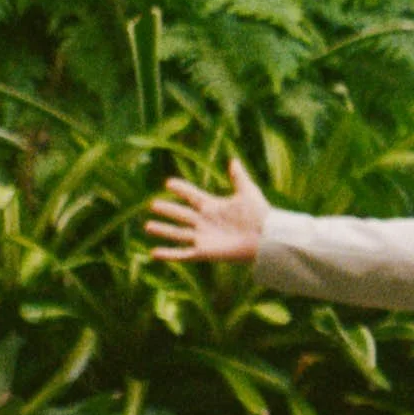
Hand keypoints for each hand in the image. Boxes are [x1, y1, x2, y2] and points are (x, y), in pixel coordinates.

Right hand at [146, 154, 268, 265]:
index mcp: (213, 206)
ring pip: (178, 233)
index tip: (168, 183)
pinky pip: (182, 254)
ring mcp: (203, 237)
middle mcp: (205, 221)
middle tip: (152, 204)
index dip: (182, 189)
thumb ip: (239, 177)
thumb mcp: (248, 192)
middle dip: (167, 210)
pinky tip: (154, 252)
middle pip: (181, 214)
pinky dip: (169, 254)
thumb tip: (234, 160)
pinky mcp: (204, 252)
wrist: (266, 238)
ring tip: (148, 225)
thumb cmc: (260, 214)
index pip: (193, 196)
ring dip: (163, 230)